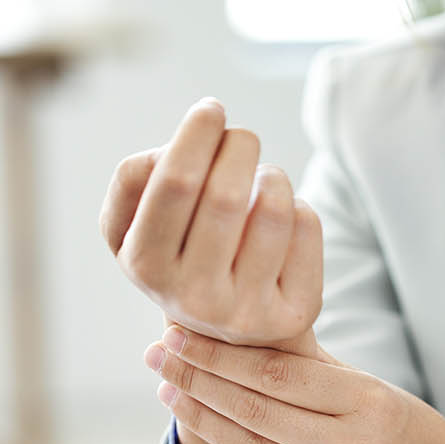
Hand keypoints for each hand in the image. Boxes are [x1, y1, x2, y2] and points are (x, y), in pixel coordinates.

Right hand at [100, 98, 322, 352]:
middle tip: (240, 138)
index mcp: (144, 265)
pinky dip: (297, 204)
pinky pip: (306, 227)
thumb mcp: (138, 224)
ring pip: (274, 208)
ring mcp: (245, 313)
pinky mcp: (292, 315)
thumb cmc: (181, 253)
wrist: (228, 333)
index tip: (210, 110)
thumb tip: (187, 144)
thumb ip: (138, 179)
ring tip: (262, 180)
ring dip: (271, 174)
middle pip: (226, 194)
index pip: (174, 183)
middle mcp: (192, 298)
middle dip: (238, 145)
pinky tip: (281, 221)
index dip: (196, 135)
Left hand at [144, 325, 444, 443]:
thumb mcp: (377, 392)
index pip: (277, 375)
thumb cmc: (414, 438)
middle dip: (198, 383)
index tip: (178, 337)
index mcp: (372, 407)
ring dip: (208, 424)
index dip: (219, 356)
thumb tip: (240, 339)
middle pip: (258, 415)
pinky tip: (219, 439)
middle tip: (157, 359)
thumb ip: (314, 372)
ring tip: (173, 395)